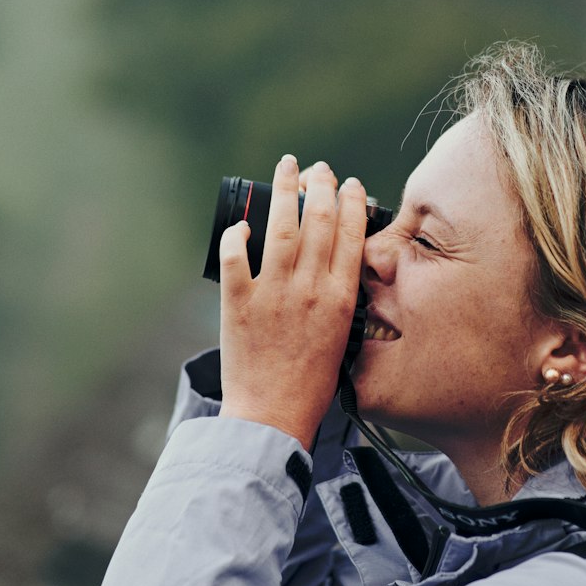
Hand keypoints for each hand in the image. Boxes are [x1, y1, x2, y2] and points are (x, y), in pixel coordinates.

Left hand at [217, 156, 366, 451]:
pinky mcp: (238, 303)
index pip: (350, 234)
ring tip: (286, 167)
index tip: (350, 184)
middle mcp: (309, 288)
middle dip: (320, 185)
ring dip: (284, 191)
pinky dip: (237, 236)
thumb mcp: (342, 337)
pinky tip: (242, 224)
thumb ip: (340, 298)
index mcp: (340, 298)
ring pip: (281, 227)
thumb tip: (336, 263)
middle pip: (318, 220)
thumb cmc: (310, 385)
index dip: (351, 201)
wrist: (273, 417)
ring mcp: (272, 293)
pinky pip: (234, 257)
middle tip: (318, 169)